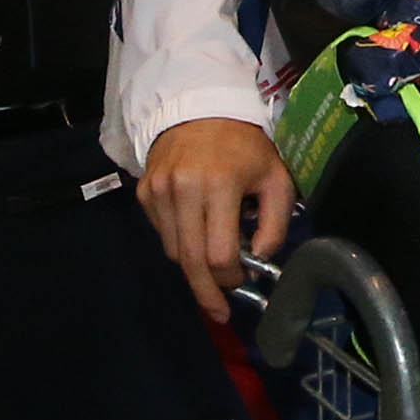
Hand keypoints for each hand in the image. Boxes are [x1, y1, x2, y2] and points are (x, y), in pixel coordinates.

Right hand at [139, 116, 296, 321]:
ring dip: (194, 267)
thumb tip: (260, 260)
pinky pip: (161, 234)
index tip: (243, 283)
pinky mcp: (144, 192)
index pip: (219, 253)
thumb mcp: (275, 177)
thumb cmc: (245, 145)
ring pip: (173, 251)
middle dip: (207, 292)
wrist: (199, 108)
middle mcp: (183, 189)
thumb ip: (275, 222)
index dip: (231, 278)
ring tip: (213, 264)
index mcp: (220, 184)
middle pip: (190, 261)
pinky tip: (196, 234)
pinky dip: (179, 244)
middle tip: (219, 312)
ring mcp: (158, 192)